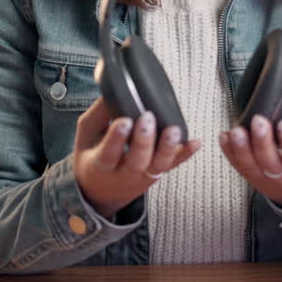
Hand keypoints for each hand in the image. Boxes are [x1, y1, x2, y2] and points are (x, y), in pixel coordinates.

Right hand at [72, 98, 201, 219]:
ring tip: (173, 129)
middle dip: (144, 140)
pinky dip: (185, 154)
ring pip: (157, 166)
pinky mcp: (156, 175)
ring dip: (167, 148)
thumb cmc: (91, 157)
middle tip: (147, 117)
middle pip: (136, 161)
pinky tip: (196, 142)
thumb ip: (98, 114)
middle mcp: (123, 174)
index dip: (117, 138)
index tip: (124, 120)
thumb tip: (115, 89)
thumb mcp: (86, 137)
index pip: (108, 153)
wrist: (99, 193)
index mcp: (99, 165)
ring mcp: (142, 176)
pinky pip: (172, 166)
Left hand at [220, 111, 281, 210]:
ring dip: (240, 147)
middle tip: (258, 121)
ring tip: (236, 131)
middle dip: (262, 140)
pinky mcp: (249, 176)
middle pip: (269, 161)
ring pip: (249, 165)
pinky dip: (228, 150)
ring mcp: (263, 178)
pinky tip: (225, 137)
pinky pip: (237, 165)